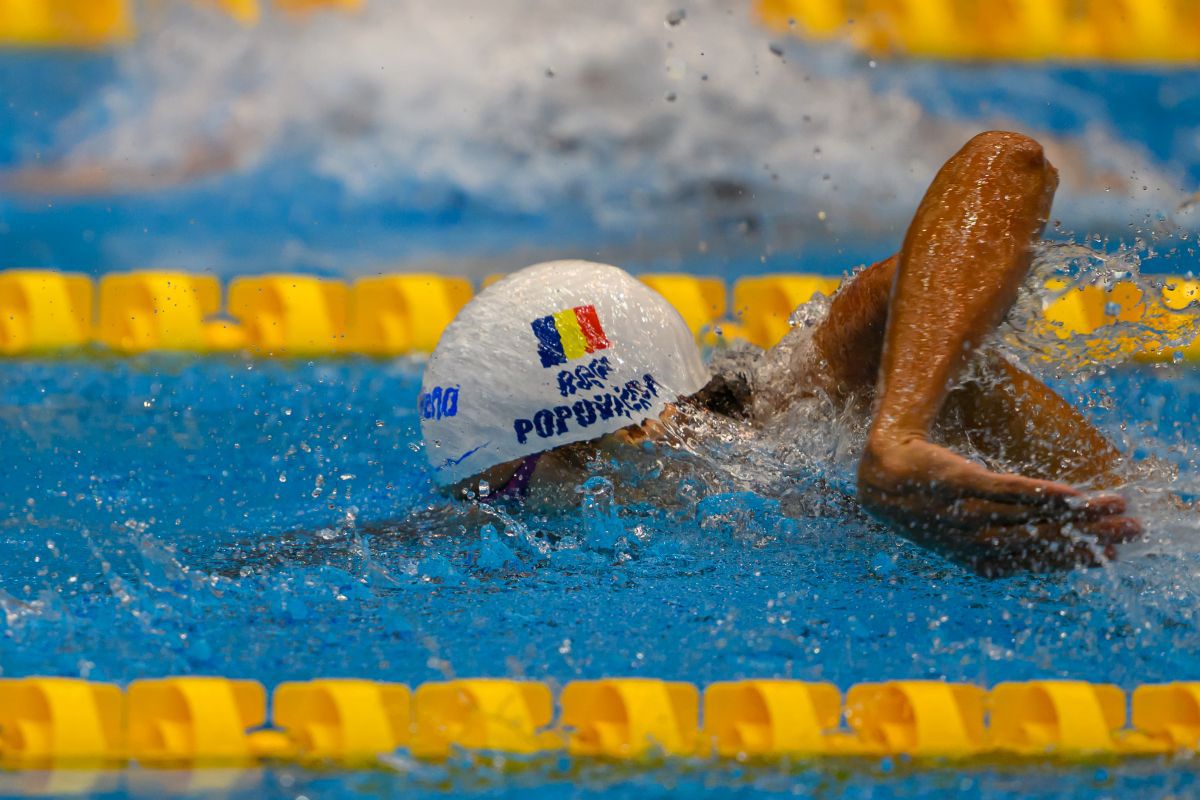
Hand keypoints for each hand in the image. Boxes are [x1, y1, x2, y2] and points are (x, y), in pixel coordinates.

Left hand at [857, 436, 1140, 575]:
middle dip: (1091, 537)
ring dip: (1077, 514)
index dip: (1078, 556)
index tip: (1115, 551)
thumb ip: (1004, 536)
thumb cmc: (927, 502)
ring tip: (1116, 506)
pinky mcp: (959, 484)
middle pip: (1043, 541)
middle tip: (1133, 529)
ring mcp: (967, 514)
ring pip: (1031, 517)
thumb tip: (1051, 537)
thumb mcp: (968, 527)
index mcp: (979, 561)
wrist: (881, 475)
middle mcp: (976, 542)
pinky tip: (1071, 495)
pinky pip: (1007, 491)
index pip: (1039, 561)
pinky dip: (1040, 495)